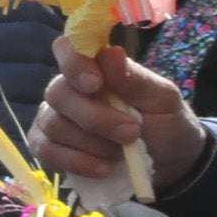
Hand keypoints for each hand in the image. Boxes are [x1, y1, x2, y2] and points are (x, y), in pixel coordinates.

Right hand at [33, 35, 202, 186]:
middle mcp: (68, 89)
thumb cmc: (165, 122)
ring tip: (122, 153)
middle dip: (95, 117)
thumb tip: (111, 53)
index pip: (67, 48)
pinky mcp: (48, 148)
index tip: (96, 84)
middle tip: (132, 133)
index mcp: (95, 67)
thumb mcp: (163, 100)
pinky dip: (78, 162)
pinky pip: (47, 152)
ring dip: (93, 143)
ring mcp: (53, 119)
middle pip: (58, 93)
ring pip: (54, 125)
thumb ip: (136, 79)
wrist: (169, 163)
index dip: (73, 63)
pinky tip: (104, 169)